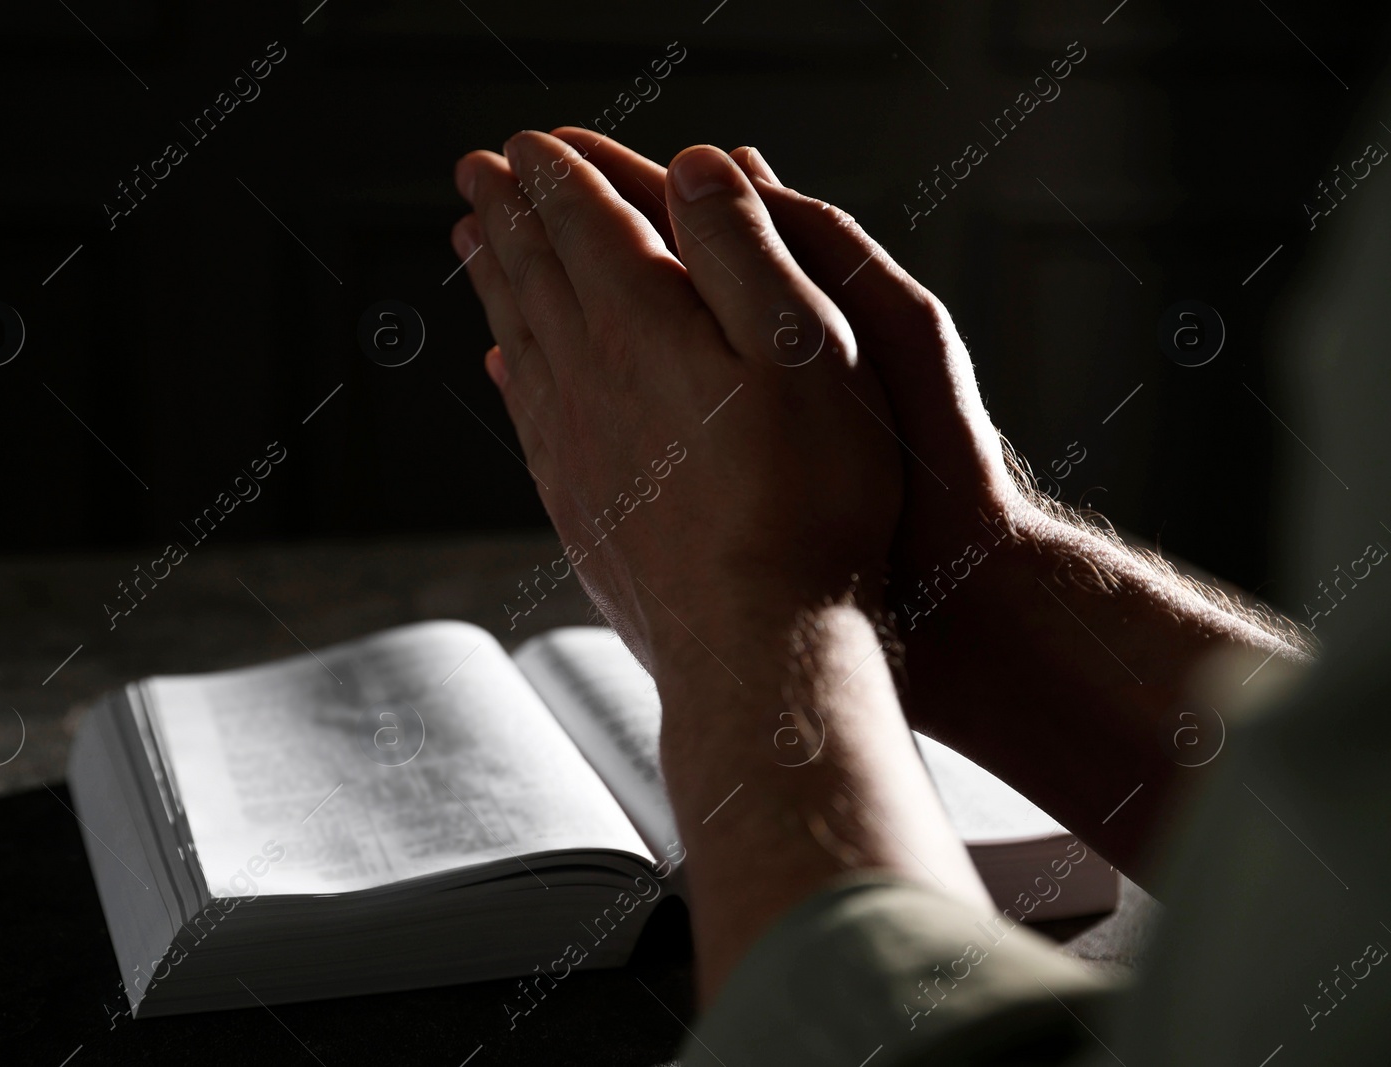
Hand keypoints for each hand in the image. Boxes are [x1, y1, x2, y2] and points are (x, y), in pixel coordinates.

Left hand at [452, 131, 903, 671]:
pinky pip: (527, 414)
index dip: (557, 173)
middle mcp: (586, 376)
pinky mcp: (577, 506)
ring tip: (472, 244)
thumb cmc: (806, 497)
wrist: (757, 644)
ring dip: (493, 282)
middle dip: (506, 213)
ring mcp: (572, 446)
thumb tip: (695, 162)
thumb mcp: (806, 346)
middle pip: (532, 272)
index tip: (528, 141)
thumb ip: (742, 246)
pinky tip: (505, 366)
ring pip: (517, 338)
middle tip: (475, 173)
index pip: (582, 222)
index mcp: (640, 323)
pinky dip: (510, 371)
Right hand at [534, 132, 1309, 887]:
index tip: (540, 154)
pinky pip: (625, 399)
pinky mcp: (713, 460)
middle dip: (571, 227)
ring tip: (493, 261)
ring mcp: (731, 402)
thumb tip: (726, 161)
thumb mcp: (892, 327)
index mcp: (801, 291)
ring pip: (624, 331)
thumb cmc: (932, 458)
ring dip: (557, 295)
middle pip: (645, 262)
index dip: (616, 180)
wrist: (950, 586)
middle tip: (494, 190)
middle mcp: (759, 340)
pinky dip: (573, 372)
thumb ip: (818, 243)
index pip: (692, 210)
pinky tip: (521, 364)